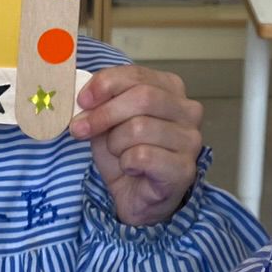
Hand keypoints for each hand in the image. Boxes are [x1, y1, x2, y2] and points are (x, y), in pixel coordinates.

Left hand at [71, 66, 203, 226]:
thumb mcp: (109, 121)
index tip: (82, 100)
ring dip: (115, 143)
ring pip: (140, 127)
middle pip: (143, 97)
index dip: (106, 84)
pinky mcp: (184, 168)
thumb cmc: (127, 153)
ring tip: (118, 154)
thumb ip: (101, 103)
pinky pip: (143, 156)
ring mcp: (190, 140)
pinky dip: (126, 163)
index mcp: (171, 89)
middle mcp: (188, 110)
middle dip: (105, 114)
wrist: (137, 196)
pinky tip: (130, 169)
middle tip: (81, 129)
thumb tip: (82, 98)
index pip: (137, 75)